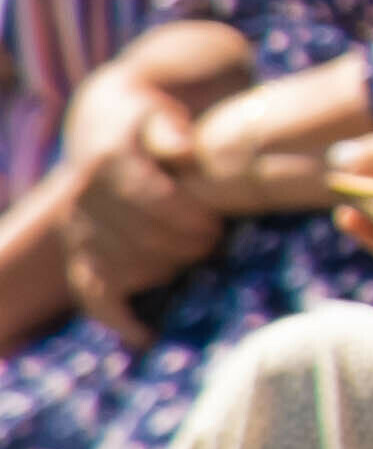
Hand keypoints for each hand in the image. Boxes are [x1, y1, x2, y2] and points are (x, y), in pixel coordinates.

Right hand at [57, 70, 227, 339]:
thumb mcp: (162, 113)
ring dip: (162, 270)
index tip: (216, 224)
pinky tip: (146, 335)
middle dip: (185, 245)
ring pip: (120, 267)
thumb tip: (181, 148)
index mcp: (108, 160)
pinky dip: (117, 317)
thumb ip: (171, 130)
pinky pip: (91, 292)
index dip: (188, 218)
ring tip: (190, 259)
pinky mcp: (81, 252)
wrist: (108, 125)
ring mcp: (79, 228)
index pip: (152, 201)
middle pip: (141, 239)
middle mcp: (85, 197)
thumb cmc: (154, 120)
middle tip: (214, 239)